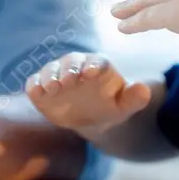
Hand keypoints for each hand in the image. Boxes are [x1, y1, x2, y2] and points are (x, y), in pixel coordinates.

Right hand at [25, 52, 150, 137]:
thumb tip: (144, 89)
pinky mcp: (41, 87)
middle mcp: (76, 66)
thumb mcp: (123, 106)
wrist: (90, 118)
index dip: (95, 66)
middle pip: (71, 62)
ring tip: (53, 87)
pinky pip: (35, 83)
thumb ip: (134, 98)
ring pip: (51, 70)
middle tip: (69, 80)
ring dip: (51, 76)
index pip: (98, 61)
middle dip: (70, 69)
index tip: (92, 73)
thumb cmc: (110, 107)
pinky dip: (34, 85)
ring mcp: (57, 75)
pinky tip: (36, 92)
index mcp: (99, 66)